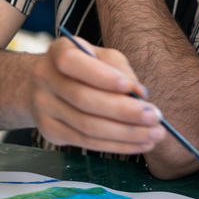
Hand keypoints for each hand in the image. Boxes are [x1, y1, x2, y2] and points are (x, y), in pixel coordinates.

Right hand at [30, 37, 165, 154]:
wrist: (47, 85)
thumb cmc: (84, 67)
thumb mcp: (102, 57)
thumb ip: (120, 70)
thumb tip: (140, 93)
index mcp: (59, 53)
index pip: (73, 63)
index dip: (100, 77)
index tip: (128, 87)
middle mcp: (45, 80)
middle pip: (83, 100)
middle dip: (123, 111)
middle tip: (154, 117)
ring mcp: (44, 108)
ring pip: (87, 126)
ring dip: (125, 133)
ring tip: (153, 134)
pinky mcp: (50, 132)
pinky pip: (86, 142)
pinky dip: (116, 145)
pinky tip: (138, 143)